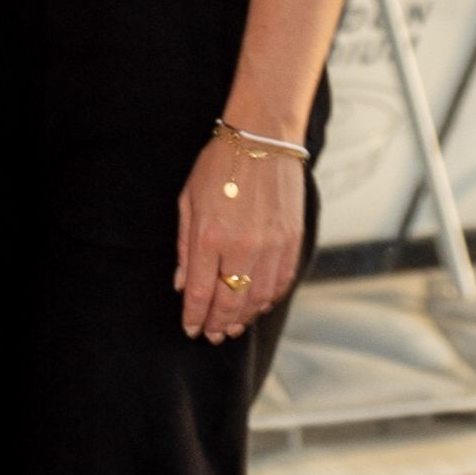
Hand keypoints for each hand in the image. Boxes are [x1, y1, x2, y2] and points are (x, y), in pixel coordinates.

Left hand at [179, 127, 308, 343]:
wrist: (263, 139)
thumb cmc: (218, 167)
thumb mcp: (188, 202)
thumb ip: (186, 247)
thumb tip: (183, 284)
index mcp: (210, 237)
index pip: (201, 293)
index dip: (195, 317)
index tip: (191, 329)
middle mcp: (243, 247)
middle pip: (231, 301)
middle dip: (219, 323)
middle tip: (213, 335)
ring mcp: (272, 246)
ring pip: (259, 298)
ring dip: (245, 316)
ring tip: (233, 326)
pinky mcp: (293, 240)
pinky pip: (282, 282)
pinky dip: (269, 298)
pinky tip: (258, 305)